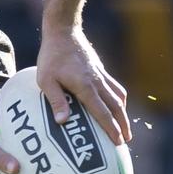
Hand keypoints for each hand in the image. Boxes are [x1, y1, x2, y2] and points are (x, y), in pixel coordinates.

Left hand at [37, 26, 130, 144]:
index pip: (103, 112)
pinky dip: (119, 99)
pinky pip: (114, 87)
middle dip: (122, 125)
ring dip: (123, 113)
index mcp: (86, 86)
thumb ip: (56, 100)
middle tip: (126, 141)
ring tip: (124, 127)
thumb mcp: (46, 80)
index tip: (118, 141)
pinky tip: (116, 105)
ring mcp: (101, 75)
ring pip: (118, 96)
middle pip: (116, 107)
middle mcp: (98, 82)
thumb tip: (63, 121)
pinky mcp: (100, 70)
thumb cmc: (51, 57)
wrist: (63, 32)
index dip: (111, 128)